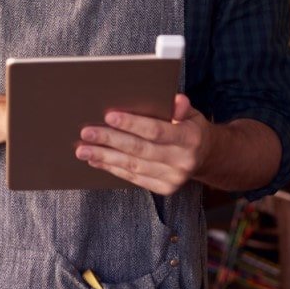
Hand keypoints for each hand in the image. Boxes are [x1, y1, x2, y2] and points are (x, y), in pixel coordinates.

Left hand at [74, 94, 212, 194]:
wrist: (206, 156)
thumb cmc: (190, 127)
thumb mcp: (191, 113)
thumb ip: (181, 107)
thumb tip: (176, 100)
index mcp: (190, 138)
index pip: (156, 131)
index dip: (132, 124)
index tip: (109, 116)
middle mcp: (182, 161)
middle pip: (140, 149)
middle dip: (110, 140)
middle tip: (86, 133)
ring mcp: (173, 178)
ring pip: (133, 166)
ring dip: (105, 157)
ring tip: (83, 149)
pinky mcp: (164, 188)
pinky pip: (133, 178)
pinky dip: (112, 168)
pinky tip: (96, 160)